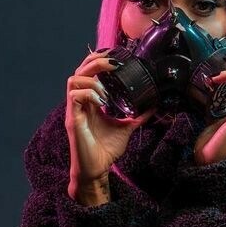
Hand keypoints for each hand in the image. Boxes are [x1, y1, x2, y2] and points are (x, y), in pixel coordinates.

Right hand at [65, 50, 155, 193]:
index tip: (115, 57)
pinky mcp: (72, 119)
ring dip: (92, 81)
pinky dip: (89, 94)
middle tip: (113, 64)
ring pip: (73, 80)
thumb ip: (137, 116)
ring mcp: (74, 110)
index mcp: (90, 101)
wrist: (96, 169)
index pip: (88, 72)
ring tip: (106, 92)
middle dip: (95, 62)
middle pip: (79, 70)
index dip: (98, 60)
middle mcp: (80, 102)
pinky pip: (75, 97)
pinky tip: (101, 102)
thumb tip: (153, 107)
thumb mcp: (126, 127)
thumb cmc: (106, 150)